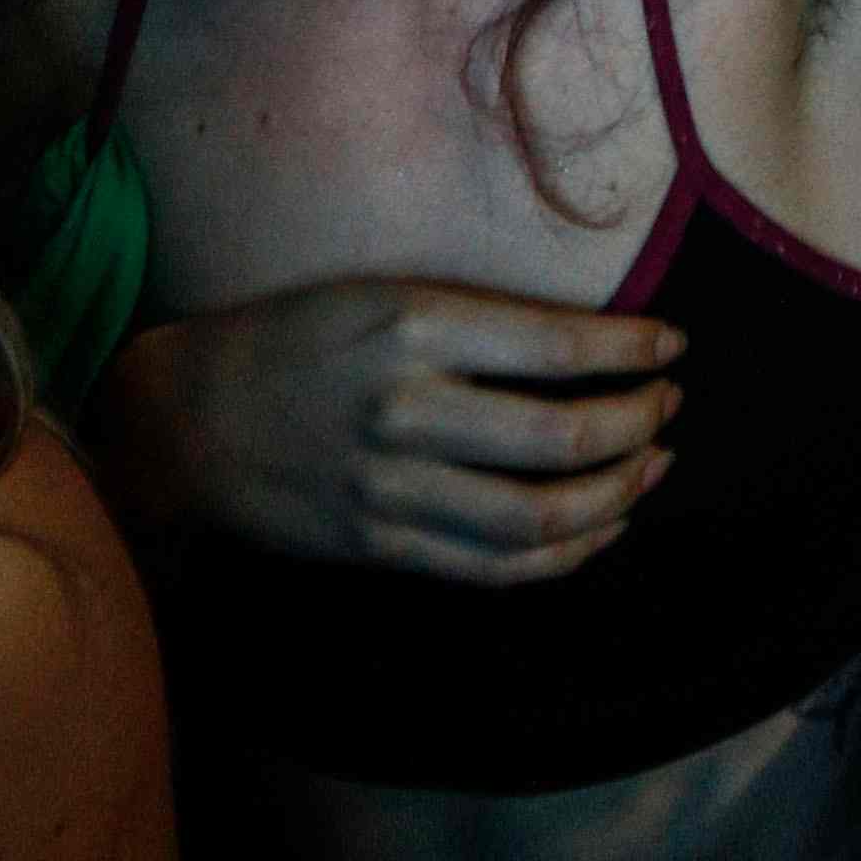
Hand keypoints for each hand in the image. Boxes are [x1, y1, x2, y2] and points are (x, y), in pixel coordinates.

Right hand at [96, 276, 677, 578]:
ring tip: (651, 466)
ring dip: (616, 496)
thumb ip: (473, 319)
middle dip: (637, 424)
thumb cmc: (293, 339)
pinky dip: (563, 555)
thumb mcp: (377, 293)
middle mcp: (405, 409)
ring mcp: (393, 490)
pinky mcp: (382, 547)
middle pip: (560, 439)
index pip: (553, 346)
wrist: (186, 421)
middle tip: (670, 406)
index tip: (674, 343)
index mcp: (408, 325)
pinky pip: (495, 568)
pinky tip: (600, 527)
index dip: (630, 350)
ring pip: (538, 517)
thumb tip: (589, 347)